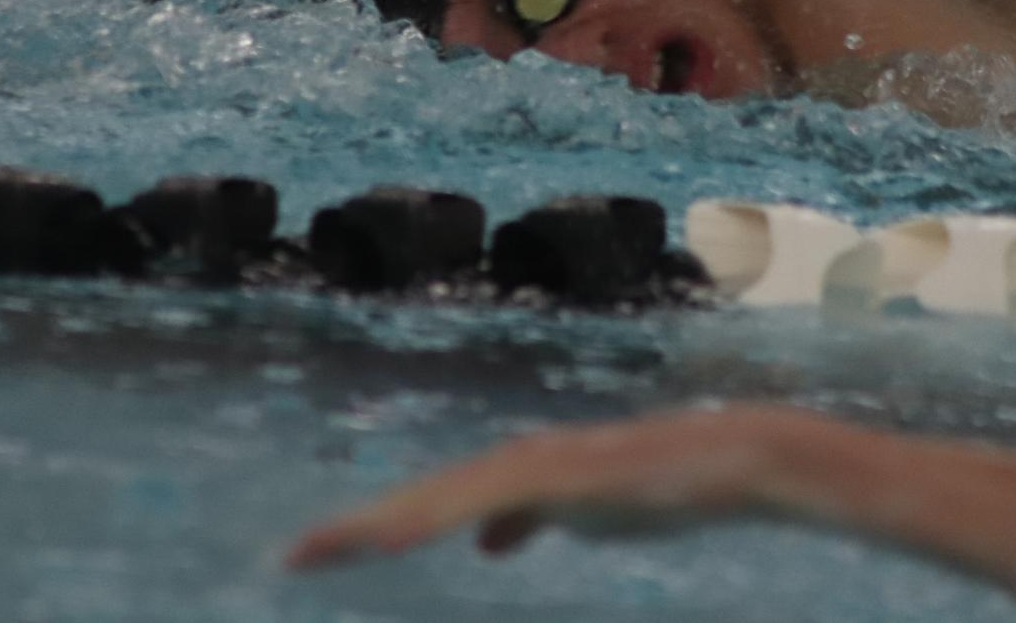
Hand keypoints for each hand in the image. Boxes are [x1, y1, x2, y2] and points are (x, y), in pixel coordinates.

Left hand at [286, 407, 801, 568]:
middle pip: (418, 499)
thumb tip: (487, 539)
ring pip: (443, 498)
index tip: (311, 556)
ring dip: (384, 522)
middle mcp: (513, 463)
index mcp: (510, 475)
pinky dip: (444, 515)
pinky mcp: (563, 477)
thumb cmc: (654, 480)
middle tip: (290, 559)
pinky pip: (492, 499)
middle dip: (354, 528)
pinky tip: (406, 537)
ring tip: (328, 550)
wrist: (724, 457)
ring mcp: (537, 466)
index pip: (423, 505)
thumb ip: (528, 515)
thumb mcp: (577, 509)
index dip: (367, 528)